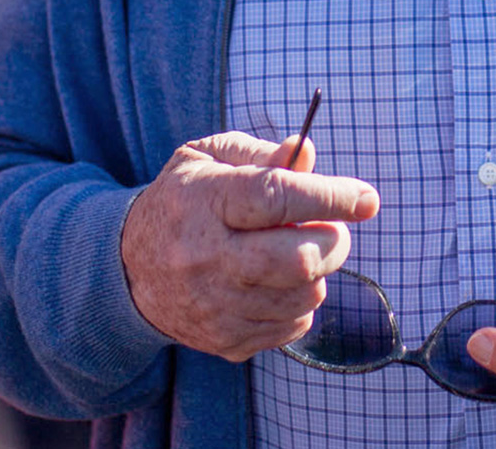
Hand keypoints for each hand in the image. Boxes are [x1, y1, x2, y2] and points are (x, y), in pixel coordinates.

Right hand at [120, 130, 379, 361]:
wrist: (128, 270)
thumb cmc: (183, 201)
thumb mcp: (210, 158)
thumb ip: (262, 153)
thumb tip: (307, 154)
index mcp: (206, 201)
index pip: (278, 197)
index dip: (331, 197)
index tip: (367, 198)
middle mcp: (207, 258)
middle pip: (300, 259)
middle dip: (334, 241)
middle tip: (329, 228)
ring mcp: (216, 307)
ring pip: (304, 295)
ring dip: (316, 271)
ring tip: (290, 252)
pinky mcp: (226, 341)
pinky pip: (292, 326)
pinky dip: (298, 301)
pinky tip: (273, 282)